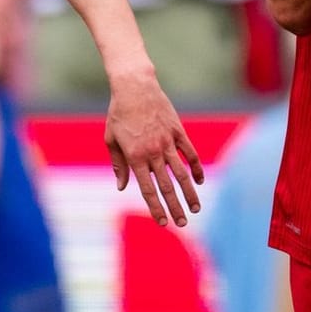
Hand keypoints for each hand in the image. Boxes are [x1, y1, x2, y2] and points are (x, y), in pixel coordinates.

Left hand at [105, 72, 203, 226]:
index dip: (156, 208)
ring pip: (182, 173)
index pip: (147, 189)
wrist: (135, 87)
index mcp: (135, 157)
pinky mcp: (178, 132)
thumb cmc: (119, 114)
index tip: (163, 223)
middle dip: (175, 208)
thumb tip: (122, 186)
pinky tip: (199, 181)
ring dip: (189, 193)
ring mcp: (167, 142)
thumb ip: (118, 165)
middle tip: (182, 224)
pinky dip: (196, 168)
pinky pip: (190, 154)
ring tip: (195, 209)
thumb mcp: (111, 140)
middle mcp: (153, 152)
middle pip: (167, 186)